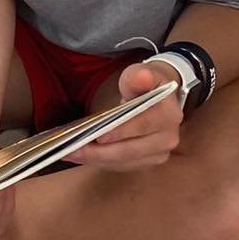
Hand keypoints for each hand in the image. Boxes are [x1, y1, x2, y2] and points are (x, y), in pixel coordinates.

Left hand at [65, 61, 182, 170]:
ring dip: (94, 159)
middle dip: (98, 151)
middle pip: (129, 150)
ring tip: (69, 153)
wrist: (157, 98)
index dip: (119, 131)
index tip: (97, 136)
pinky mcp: (145, 162)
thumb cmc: (145, 84)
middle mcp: (167, 138)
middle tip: (71, 149)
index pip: (141, 125)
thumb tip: (142, 77)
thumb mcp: (140, 74)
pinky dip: (99, 161)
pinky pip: (119, 165)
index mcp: (168, 114)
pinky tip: (80, 155)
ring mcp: (158, 154)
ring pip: (122, 161)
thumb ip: (137, 76)